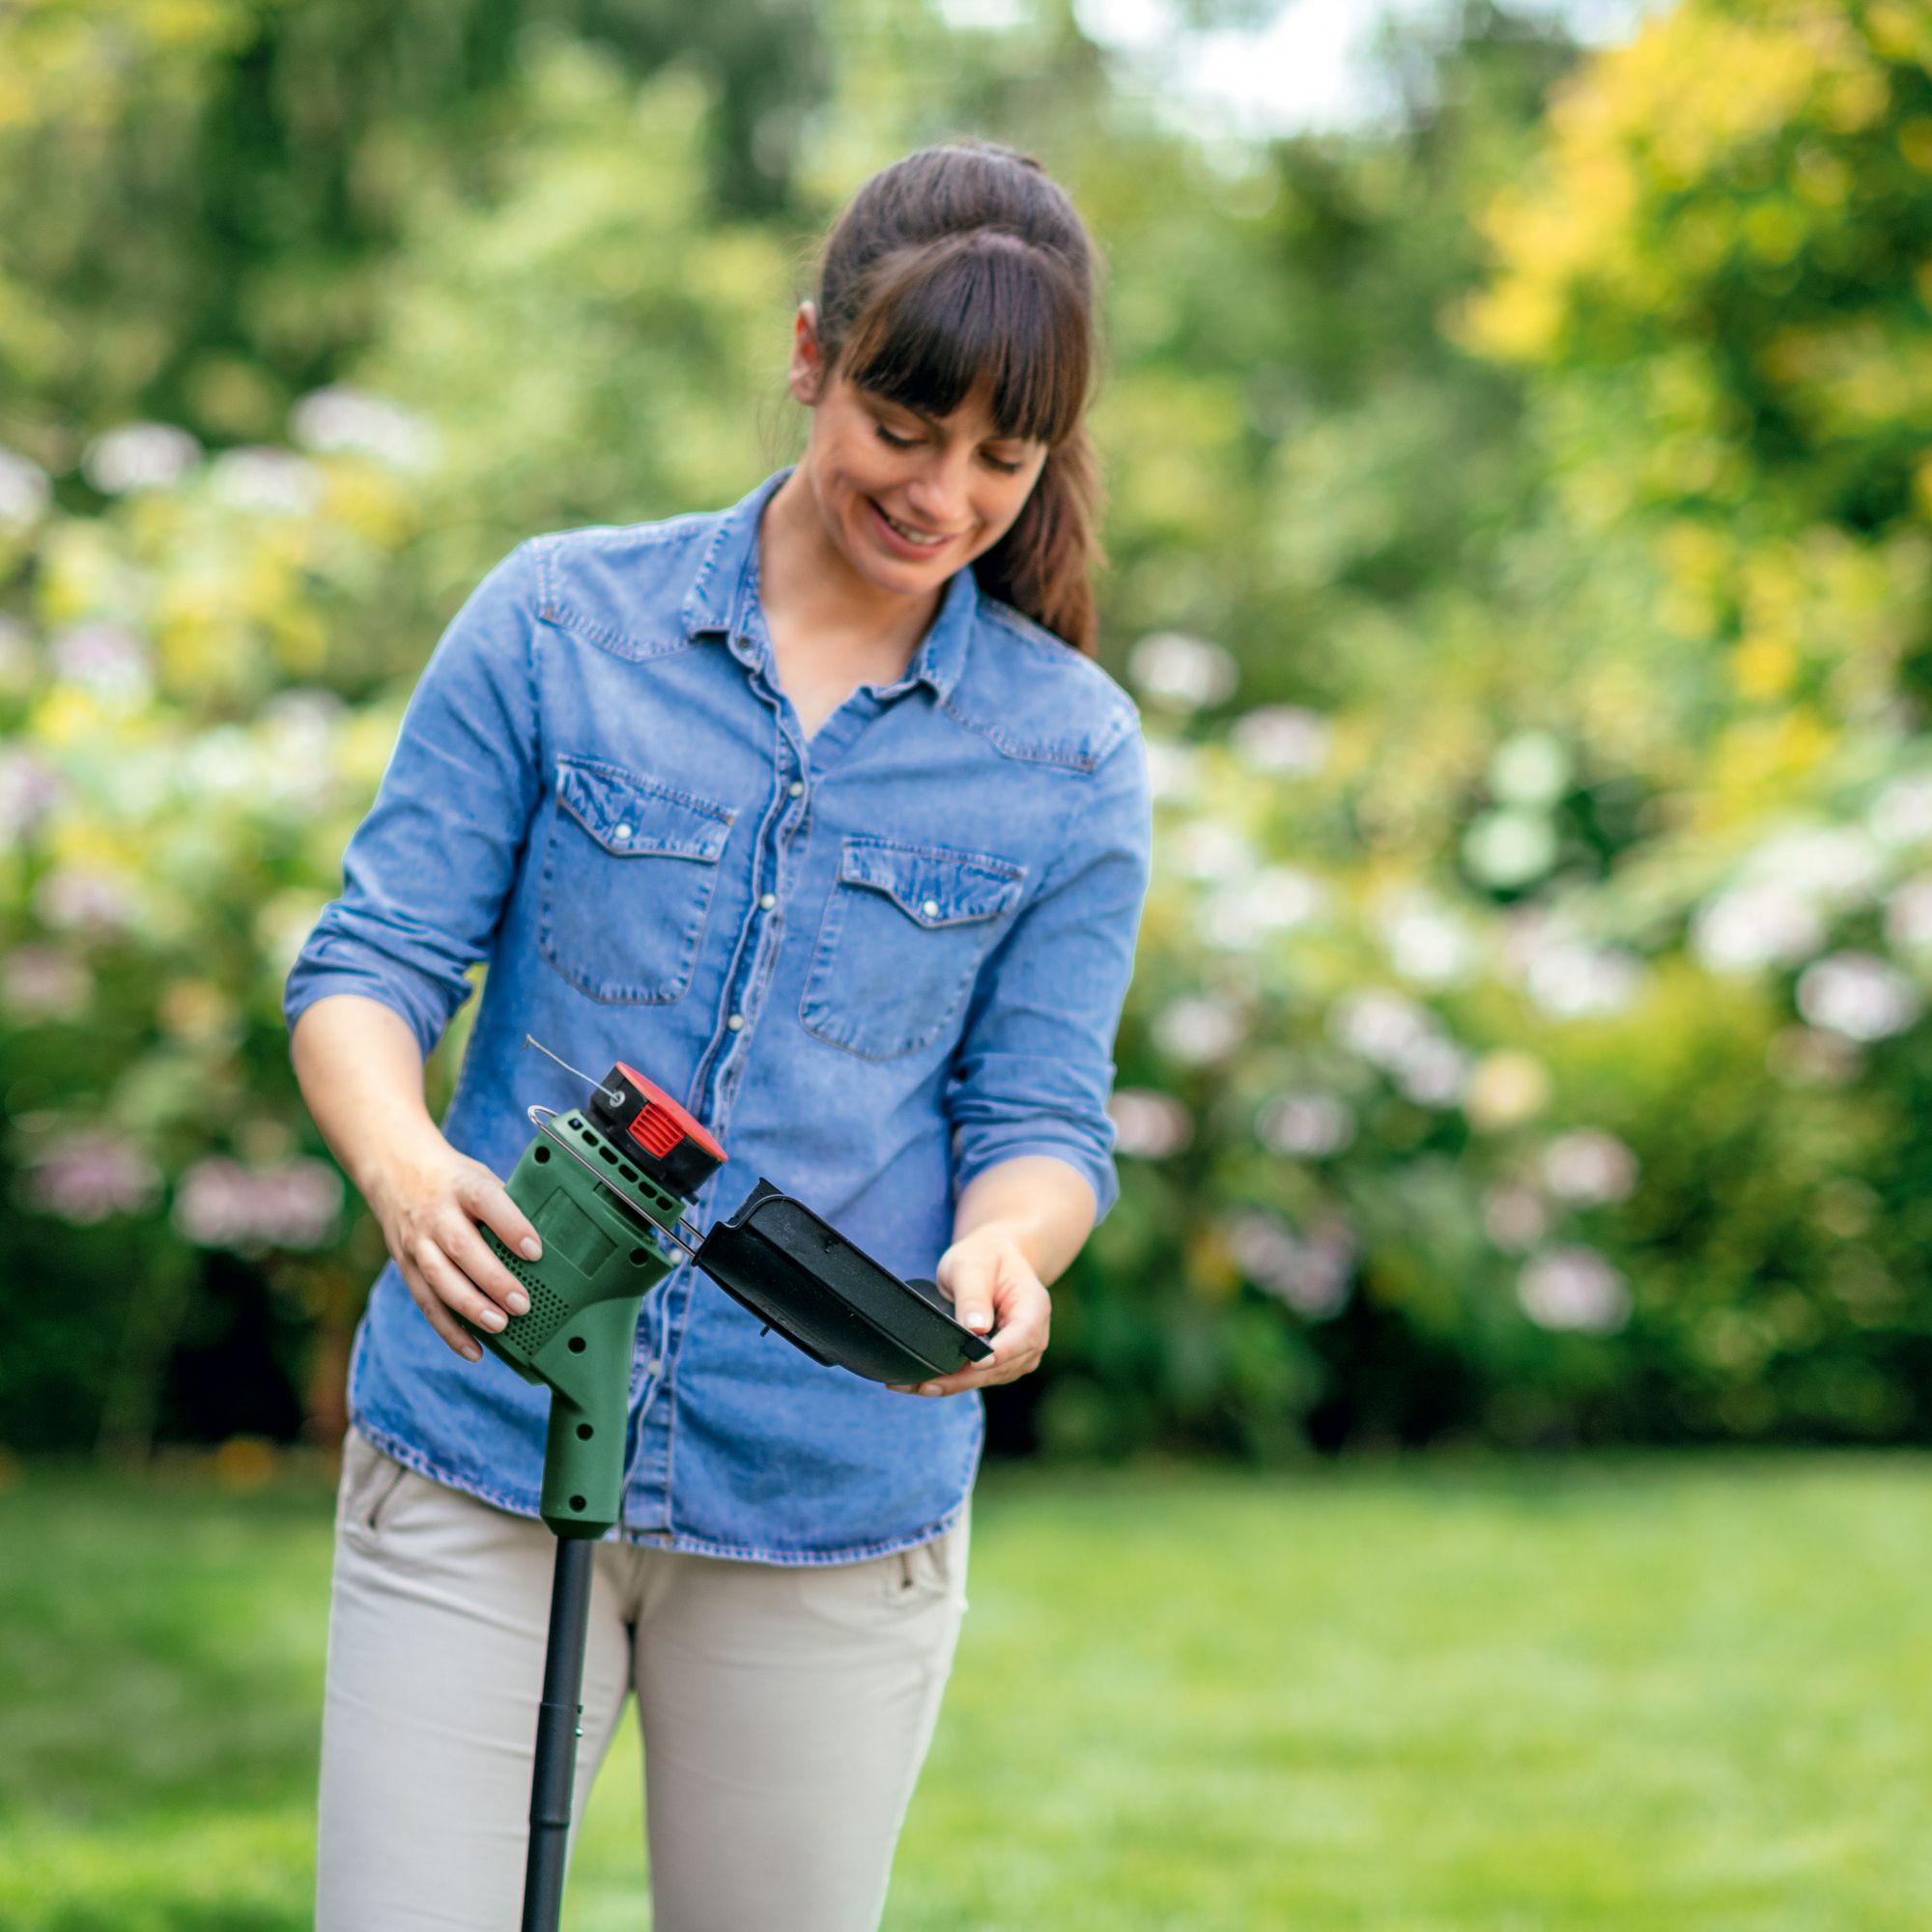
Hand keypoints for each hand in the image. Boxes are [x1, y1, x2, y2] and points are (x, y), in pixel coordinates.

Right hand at [367, 1137, 542, 1361]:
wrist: (397, 1172)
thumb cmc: (454, 1181)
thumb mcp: (480, 1178)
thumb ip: (507, 1206)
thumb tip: (553, 1235)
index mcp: (462, 1187)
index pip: (487, 1203)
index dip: (512, 1227)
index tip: (536, 1251)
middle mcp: (435, 1215)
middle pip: (462, 1248)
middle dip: (493, 1280)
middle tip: (522, 1304)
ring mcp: (417, 1242)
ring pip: (439, 1278)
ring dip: (470, 1307)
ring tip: (500, 1326)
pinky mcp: (406, 1267)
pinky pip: (426, 1303)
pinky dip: (449, 1330)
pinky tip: (474, 1350)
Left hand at [890, 1225, 1049, 1397]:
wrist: (993, 1259)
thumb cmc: (984, 1258)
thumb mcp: (972, 1265)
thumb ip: (973, 1296)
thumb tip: (974, 1330)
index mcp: (1034, 1307)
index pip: (1024, 1336)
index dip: (1001, 1353)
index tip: (974, 1361)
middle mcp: (1033, 1336)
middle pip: (1003, 1366)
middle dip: (964, 1378)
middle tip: (924, 1384)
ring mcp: (1018, 1354)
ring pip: (988, 1378)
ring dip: (954, 1385)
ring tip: (915, 1385)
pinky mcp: (1001, 1363)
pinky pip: (978, 1378)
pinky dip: (953, 1382)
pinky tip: (924, 1383)